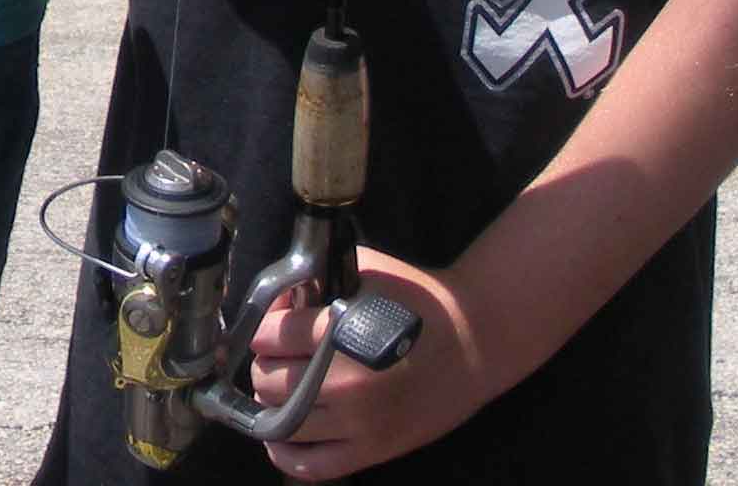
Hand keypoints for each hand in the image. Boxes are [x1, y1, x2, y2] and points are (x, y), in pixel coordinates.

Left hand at [246, 252, 483, 478]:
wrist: (472, 341)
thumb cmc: (417, 299)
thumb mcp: (362, 271)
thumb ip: (315, 280)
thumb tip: (278, 300)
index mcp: (338, 333)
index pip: (266, 336)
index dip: (265, 325)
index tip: (275, 323)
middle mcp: (343, 383)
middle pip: (267, 381)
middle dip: (266, 362)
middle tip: (279, 354)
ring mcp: (358, 423)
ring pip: (281, 422)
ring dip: (272, 403)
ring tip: (280, 387)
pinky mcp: (373, 450)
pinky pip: (314, 466)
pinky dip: (286, 455)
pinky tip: (279, 436)